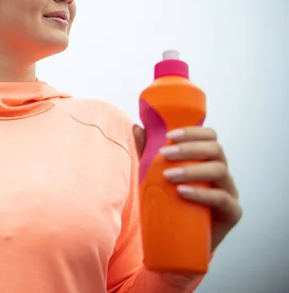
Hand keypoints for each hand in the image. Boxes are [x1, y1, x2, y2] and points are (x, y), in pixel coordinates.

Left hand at [133, 125, 241, 251]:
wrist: (179, 241)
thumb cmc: (170, 203)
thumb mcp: (156, 175)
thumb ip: (148, 153)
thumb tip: (136, 127)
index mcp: (208, 160)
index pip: (210, 137)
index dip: (192, 132)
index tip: (169, 136)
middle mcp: (222, 173)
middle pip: (216, 149)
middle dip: (189, 148)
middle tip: (166, 153)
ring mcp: (229, 192)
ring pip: (220, 170)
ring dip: (192, 170)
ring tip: (168, 176)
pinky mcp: (232, 212)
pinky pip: (222, 199)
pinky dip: (201, 194)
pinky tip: (183, 192)